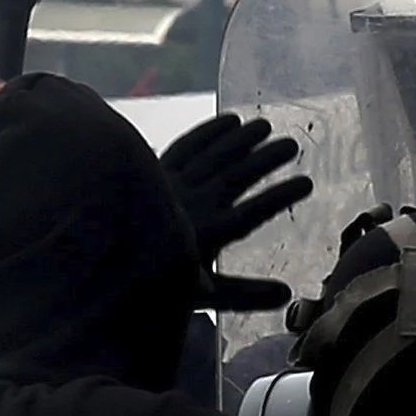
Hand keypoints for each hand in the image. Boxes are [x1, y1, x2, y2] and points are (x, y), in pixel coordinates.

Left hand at [160, 113, 312, 313]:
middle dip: (265, 160)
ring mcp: (174, 185)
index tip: (306, 183)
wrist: (109, 260)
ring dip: (240, 140)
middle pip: (234, 177)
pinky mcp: (158, 172)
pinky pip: (186, 146)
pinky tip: (231, 121)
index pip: (250, 214)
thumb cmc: (155, 282)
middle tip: (293, 144)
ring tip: (266, 126)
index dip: (279, 197)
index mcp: (206, 236)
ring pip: (212, 157)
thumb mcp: (200, 294)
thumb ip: (243, 294)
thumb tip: (284, 293)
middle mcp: (192, 206)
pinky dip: (209, 132)